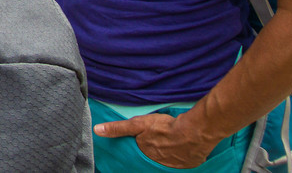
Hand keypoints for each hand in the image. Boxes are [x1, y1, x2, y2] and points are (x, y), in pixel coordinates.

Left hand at [95, 112, 217, 168]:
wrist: (194, 133)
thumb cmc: (164, 128)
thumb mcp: (138, 124)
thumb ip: (118, 128)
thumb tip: (97, 130)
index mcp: (144, 154)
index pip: (137, 155)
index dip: (139, 149)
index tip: (140, 146)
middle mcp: (157, 163)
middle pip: (151, 158)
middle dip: (152, 153)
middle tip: (156, 145)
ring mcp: (173, 166)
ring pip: (165, 161)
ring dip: (165, 156)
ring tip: (167, 147)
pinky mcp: (187, 165)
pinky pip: (180, 163)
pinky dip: (178, 158)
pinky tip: (179, 150)